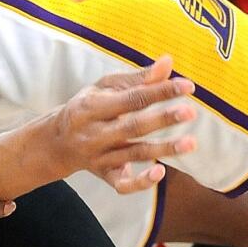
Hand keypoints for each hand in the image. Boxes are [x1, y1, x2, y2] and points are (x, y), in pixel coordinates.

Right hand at [52, 56, 197, 193]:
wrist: (56, 142)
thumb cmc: (87, 108)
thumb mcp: (104, 88)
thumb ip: (138, 78)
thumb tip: (168, 62)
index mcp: (91, 106)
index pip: (130, 98)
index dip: (159, 92)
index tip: (187, 86)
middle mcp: (94, 133)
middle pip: (132, 126)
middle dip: (162, 119)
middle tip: (190, 112)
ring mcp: (99, 156)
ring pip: (134, 154)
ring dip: (164, 149)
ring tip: (191, 142)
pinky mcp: (105, 175)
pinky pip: (122, 184)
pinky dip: (141, 182)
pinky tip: (160, 172)